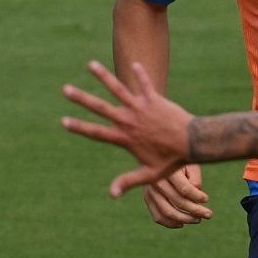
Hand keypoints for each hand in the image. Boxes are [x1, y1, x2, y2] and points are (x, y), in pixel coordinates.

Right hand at [60, 59, 194, 197]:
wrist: (193, 143)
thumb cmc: (173, 160)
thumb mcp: (150, 174)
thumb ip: (129, 181)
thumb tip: (111, 194)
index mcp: (125, 137)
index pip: (97, 132)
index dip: (79, 127)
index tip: (63, 121)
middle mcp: (129, 120)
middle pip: (100, 107)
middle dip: (81, 98)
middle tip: (65, 89)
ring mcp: (141, 107)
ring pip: (118, 89)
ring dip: (104, 76)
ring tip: (90, 64)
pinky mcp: (155, 99)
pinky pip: (145, 84)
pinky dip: (140, 74)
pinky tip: (135, 63)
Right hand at [142, 163, 212, 226]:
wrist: (159, 158)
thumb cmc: (180, 161)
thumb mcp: (190, 164)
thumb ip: (195, 178)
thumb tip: (196, 192)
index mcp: (167, 170)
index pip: (184, 188)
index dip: (198, 197)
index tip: (206, 199)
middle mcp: (155, 181)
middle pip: (177, 201)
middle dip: (196, 210)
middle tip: (209, 214)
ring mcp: (150, 191)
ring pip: (167, 212)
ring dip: (185, 219)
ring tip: (198, 220)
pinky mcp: (148, 199)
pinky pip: (158, 216)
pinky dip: (170, 223)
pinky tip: (182, 224)